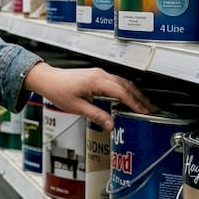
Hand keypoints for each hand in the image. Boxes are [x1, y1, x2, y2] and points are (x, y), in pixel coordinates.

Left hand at [22, 62, 154, 130]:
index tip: (143, 111)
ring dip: (134, 93)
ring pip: (122, 82)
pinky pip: (116, 81)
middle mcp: (100, 75)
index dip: (134, 103)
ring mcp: (98, 73)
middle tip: (151, 109)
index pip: (121, 92)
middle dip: (140, 98)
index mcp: (96, 81)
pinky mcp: (96, 75)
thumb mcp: (77, 107)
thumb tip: (111, 124)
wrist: (47, 79)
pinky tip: (128, 97)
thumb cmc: (58, 90)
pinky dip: (125, 89)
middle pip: (126, 86)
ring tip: (143, 105)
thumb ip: (96, 115)